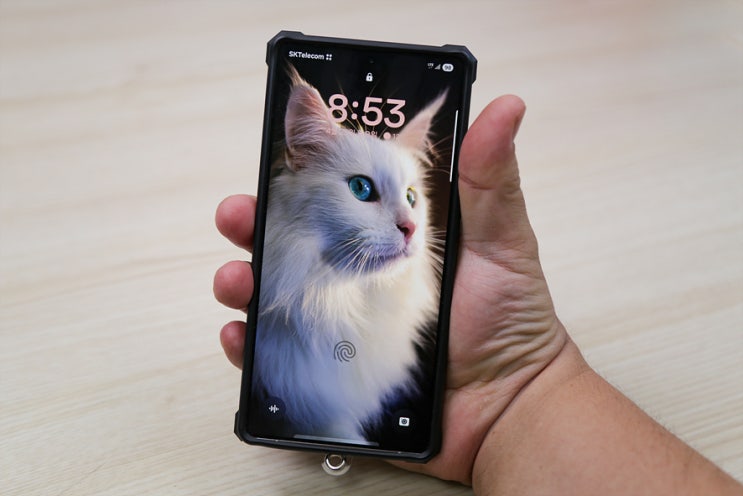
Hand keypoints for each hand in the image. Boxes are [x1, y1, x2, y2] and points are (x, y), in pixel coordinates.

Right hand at [214, 95, 568, 483]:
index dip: (297, 179)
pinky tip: (242, 335)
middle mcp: (358, 271)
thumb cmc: (511, 319)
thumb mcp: (500, 239)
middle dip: (254, 224)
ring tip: (236, 280)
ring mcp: (343, 319)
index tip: (274, 164)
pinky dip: (252, 344)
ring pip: (276, 292)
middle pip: (291, 240)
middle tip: (237, 216)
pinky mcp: (335, 364)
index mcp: (388, 233)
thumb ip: (491, 178)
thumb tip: (506, 107)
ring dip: (243, 280)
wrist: (507, 404)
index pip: (332, 196)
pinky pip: (281, 352)